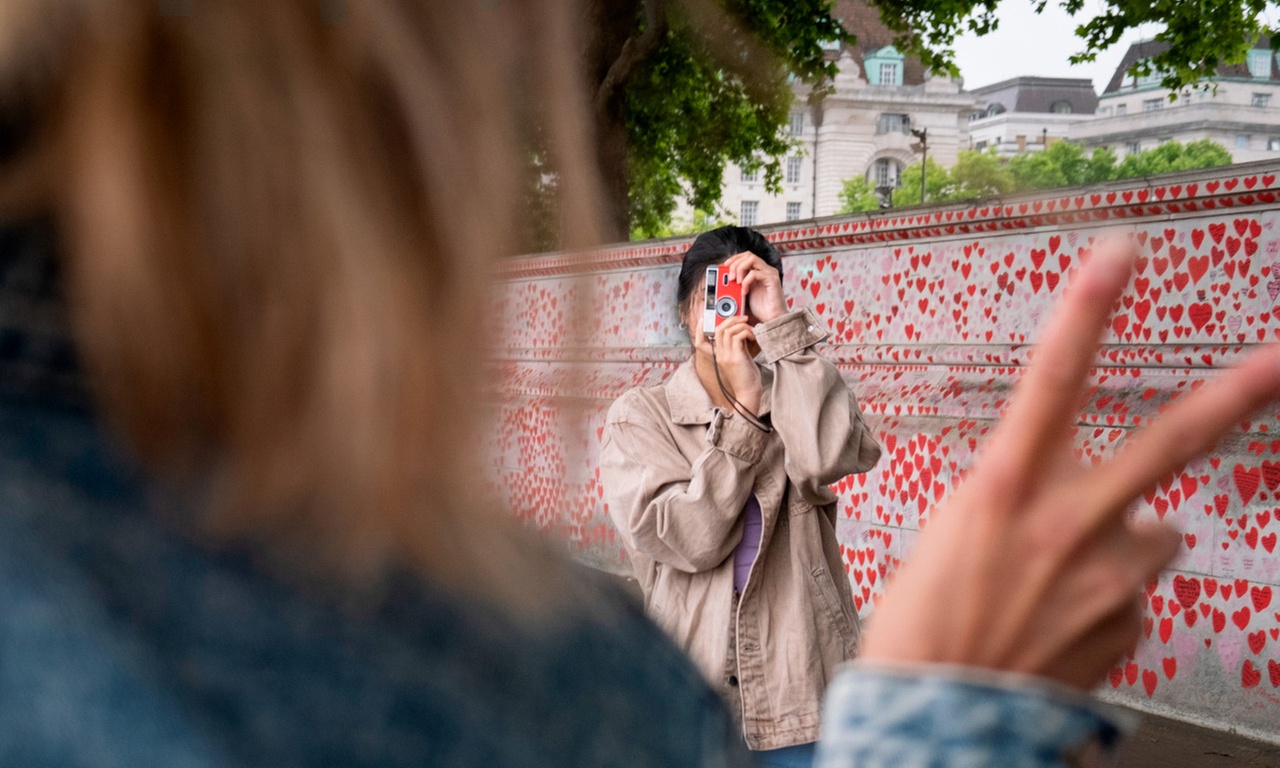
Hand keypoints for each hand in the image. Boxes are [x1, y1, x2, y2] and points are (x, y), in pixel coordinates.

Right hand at [713, 316, 761, 413]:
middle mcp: (721, 354)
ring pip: (728, 331)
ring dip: (742, 325)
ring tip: (751, 329)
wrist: (748, 394)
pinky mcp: (735, 358)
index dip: (722, 321)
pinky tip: (754, 337)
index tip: (734, 316)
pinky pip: (737, 337)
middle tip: (745, 318)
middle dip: (733, 319)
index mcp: (720, 354)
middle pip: (720, 328)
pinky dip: (746, 332)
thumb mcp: (742, 358)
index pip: (715, 332)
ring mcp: (727, 356)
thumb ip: (740, 346)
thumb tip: (744, 333)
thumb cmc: (747, 379)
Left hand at [724, 251, 785, 324]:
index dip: (733, 259)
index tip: (723, 267)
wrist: (772, 320)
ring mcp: (770, 273)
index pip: (745, 256)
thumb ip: (737, 285)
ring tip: (735, 282)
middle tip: (729, 277)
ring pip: (752, 259)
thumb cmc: (760, 309)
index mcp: (758, 271)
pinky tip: (744, 292)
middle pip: (748, 255)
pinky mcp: (772, 280)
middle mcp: (765, 269)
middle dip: (735, 263)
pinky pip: (755, 273)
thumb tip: (723, 280)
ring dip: (740, 269)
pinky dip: (746, 281)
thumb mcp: (744, 294)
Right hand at [861, 237, 1279, 689]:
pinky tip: (1064, 619)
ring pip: (1155, 531)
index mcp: (1004, 488)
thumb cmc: (922, 625)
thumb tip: (1066, 498)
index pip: (1053, 378)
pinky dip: (1110, 596)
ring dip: (1127, 539)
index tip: (1120, 255)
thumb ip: (1017, 502)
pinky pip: (1136, 591)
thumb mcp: (948, 535)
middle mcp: (1066, 523)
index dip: (1088, 311)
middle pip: (1168, 443)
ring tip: (1066, 574)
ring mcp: (1106, 576)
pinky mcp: (1126, 622)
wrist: (935, 717)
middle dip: (1235, 393)